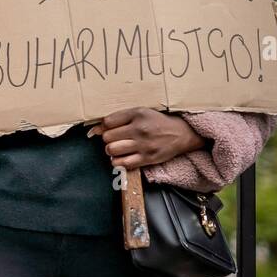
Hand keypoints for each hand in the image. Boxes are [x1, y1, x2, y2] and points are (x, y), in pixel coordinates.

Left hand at [87, 107, 205, 169]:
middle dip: (108, 139)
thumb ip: (118, 118)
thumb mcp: (140, 113)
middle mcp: (140, 129)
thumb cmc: (157, 122)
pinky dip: (118, 162)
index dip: (102, 127)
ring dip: (111, 150)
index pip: (107, 122)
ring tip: (118, 148)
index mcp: (137, 114)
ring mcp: (143, 145)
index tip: (105, 129)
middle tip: (115, 139)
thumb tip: (95, 129)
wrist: (181, 134)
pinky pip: (122, 164)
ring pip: (112, 150)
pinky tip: (122, 157)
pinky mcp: (147, 158)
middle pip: (107, 137)